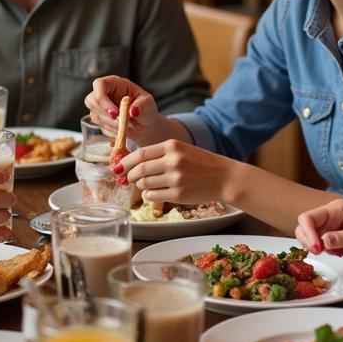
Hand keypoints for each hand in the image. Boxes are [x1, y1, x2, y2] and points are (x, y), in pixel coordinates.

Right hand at [85, 76, 160, 144]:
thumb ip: (142, 105)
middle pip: (91, 100)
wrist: (144, 124)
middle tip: (120, 123)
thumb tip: (133, 111)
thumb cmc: (146, 109)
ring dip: (110, 124)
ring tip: (127, 126)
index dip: (102, 98)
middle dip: (105, 114)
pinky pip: (99, 126)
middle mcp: (104, 93)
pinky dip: (111, 130)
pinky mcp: (99, 118)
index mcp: (115, 83)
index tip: (115, 113)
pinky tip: (122, 129)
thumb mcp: (148, 104)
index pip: (99, 84)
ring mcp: (100, 106)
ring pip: (95, 115)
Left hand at [118, 139, 233, 204]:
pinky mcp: (178, 195)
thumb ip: (160, 154)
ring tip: (144, 185)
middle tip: (129, 179)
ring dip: (139, 186)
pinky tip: (153, 193)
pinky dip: (148, 196)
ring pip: (144, 184)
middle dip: (130, 176)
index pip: (140, 154)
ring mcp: (176, 178)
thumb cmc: (201, 163)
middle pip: (139, 170)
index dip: (125, 162)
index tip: (117, 167)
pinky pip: (153, 196)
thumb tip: (133, 163)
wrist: (225, 177)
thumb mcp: (181, 149)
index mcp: (172, 146)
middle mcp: (173, 161)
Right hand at [294, 198, 342, 257]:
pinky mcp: (337, 239)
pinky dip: (325, 252)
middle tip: (320, 253)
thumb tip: (323, 241)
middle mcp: (331, 217)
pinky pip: (321, 245)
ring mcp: (333, 228)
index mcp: (336, 209)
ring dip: (316, 247)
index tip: (316, 248)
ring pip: (311, 237)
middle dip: (308, 241)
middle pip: (305, 227)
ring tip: (336, 252)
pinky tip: (340, 253)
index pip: (309, 217)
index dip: (307, 233)